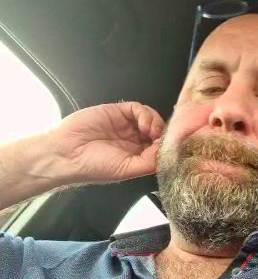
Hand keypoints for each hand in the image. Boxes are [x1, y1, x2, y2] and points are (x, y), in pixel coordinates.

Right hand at [47, 101, 165, 183]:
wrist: (66, 152)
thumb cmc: (93, 166)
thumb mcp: (126, 170)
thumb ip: (149, 162)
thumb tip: (167, 152)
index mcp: (137, 156)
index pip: (160, 147)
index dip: (167, 145)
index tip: (170, 147)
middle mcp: (134, 140)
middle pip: (158, 131)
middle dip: (164, 132)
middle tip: (160, 137)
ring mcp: (126, 125)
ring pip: (151, 118)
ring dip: (156, 122)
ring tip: (150, 130)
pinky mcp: (118, 111)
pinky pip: (138, 108)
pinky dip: (145, 113)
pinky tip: (142, 123)